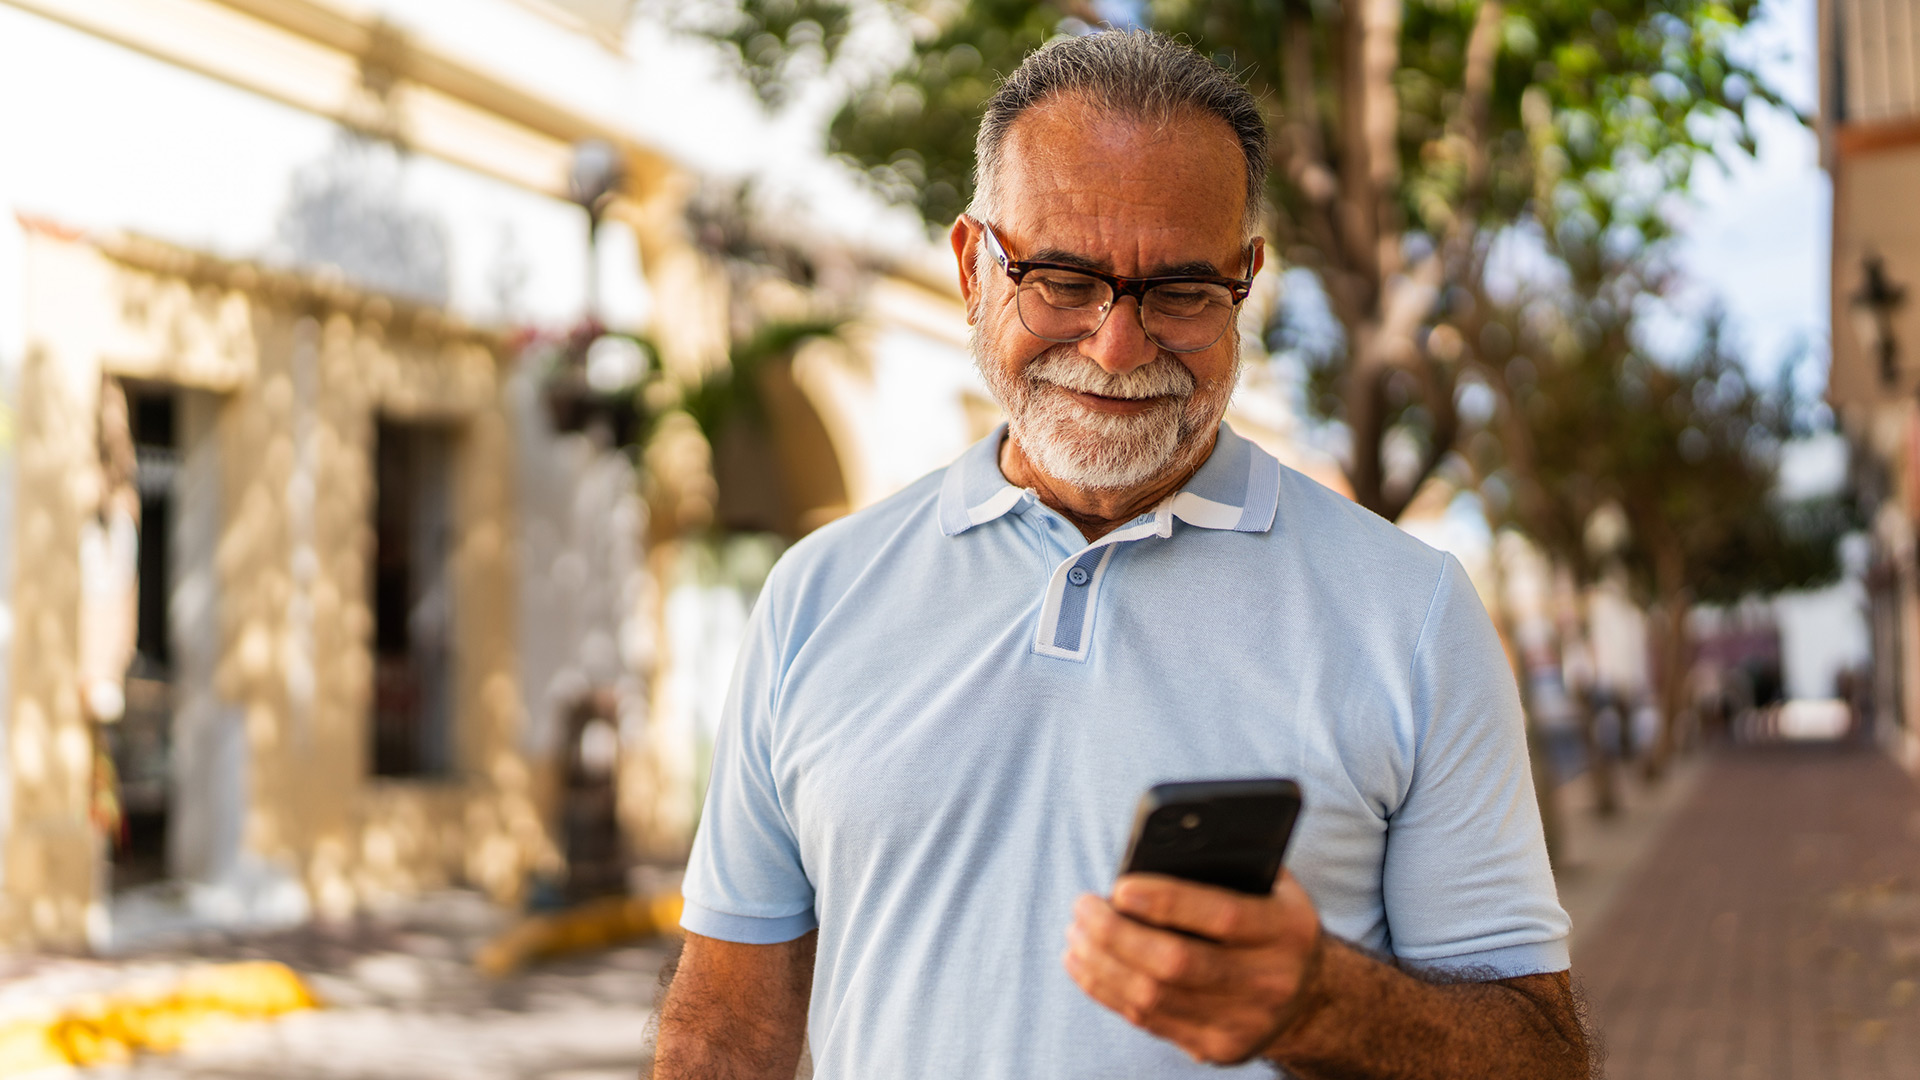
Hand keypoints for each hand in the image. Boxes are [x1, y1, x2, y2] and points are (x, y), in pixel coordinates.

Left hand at [1063, 871, 1323, 1064]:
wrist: (1308, 997)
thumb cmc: (1270, 920)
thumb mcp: (1270, 885)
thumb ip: (1226, 864)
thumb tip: (1157, 847)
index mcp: (1288, 930)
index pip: (1224, 916)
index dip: (1168, 901)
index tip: (1119, 886)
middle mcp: (1271, 981)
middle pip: (1177, 964)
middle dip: (1117, 934)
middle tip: (1083, 906)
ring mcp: (1244, 1023)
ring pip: (1153, 997)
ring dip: (1101, 962)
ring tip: (1076, 932)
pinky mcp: (1218, 1049)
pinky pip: (1148, 1020)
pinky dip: (1106, 989)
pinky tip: (1085, 963)